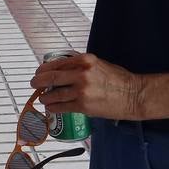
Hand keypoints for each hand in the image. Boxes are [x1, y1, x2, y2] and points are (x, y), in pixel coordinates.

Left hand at [32, 52, 146, 119]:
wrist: (134, 95)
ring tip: (43, 99)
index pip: (56, 63)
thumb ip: (80, 65)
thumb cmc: (119, 79)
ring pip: (54, 94)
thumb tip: (61, 70)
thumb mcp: (99, 63)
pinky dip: (53, 107)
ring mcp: (81, 90)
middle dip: (38, 82)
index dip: (43, 69)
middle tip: (34, 85)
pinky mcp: (83, 106)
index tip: (39, 73)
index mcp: (85, 60)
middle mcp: (81, 73)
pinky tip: (51, 107)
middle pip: (50, 77)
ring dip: (45, 97)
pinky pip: (62, 107)